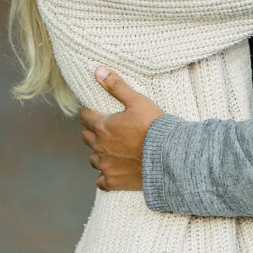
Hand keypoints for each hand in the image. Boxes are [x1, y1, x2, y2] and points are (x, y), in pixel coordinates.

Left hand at [79, 68, 164, 191]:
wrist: (167, 156)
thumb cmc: (153, 126)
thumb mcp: (136, 101)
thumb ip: (116, 86)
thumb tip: (98, 70)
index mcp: (103, 126)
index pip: (85, 117)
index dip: (88, 113)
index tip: (92, 111)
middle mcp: (100, 147)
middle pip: (86, 137)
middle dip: (91, 131)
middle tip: (101, 128)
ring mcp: (106, 166)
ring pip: (92, 159)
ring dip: (97, 152)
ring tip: (107, 149)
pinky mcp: (114, 182)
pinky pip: (100, 181)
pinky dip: (104, 176)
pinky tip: (112, 171)